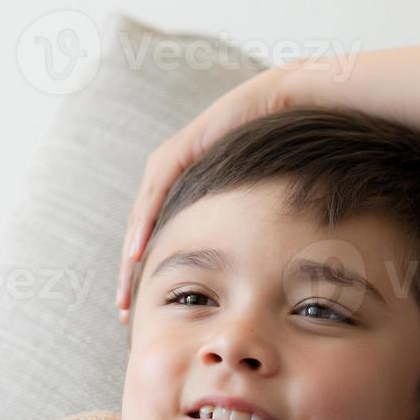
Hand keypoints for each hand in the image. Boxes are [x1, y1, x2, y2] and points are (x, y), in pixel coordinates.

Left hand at [115, 65, 300, 322]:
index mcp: (193, 196)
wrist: (296, 107)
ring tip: (125, 292)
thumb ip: (256, 237)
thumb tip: (264, 279)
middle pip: (143, 234)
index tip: (144, 313)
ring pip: (142, 218)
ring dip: (130, 256)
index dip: (154, 278)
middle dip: (131, 275)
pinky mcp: (181, 149)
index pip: (162, 242)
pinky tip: (137, 254)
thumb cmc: (293, 157)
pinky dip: (144, 223)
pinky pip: (155, 192)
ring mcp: (176, 162)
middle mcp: (178, 180)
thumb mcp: (265, 210)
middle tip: (123, 313)